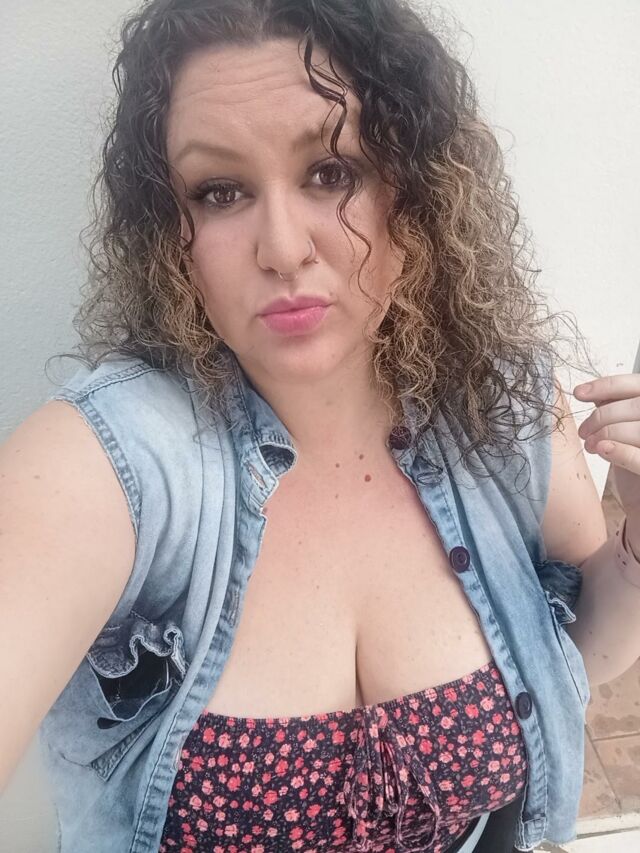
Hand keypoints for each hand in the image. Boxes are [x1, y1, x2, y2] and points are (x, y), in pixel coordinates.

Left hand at [574, 375, 639, 532]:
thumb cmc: (634, 458)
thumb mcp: (625, 427)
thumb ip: (616, 406)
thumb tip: (594, 392)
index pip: (637, 385)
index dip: (606, 385)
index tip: (579, 392)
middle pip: (636, 406)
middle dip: (602, 415)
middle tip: (583, 430)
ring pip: (637, 430)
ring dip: (605, 434)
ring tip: (589, 444)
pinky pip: (639, 459)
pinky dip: (619, 451)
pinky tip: (602, 449)